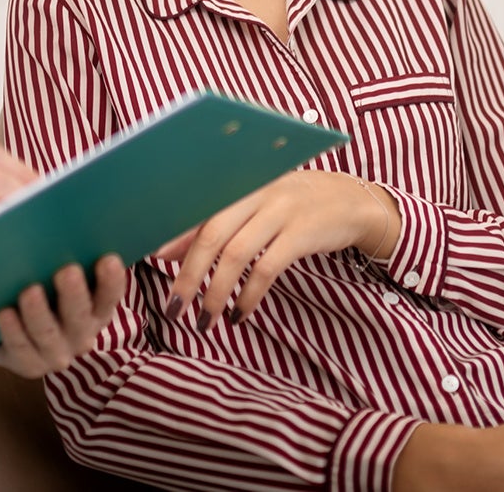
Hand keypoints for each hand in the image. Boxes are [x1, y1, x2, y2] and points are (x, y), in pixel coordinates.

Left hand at [0, 255, 129, 376]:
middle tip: (66, 270)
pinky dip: (12, 332)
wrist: (7, 324)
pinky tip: (3, 312)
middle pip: (81, 315)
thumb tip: (68, 210)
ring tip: (30, 291)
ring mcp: (54, 352)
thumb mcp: (55, 267)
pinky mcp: (26, 364)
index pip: (110, 294)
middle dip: (74, 294)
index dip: (111, 279)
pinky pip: (20, 350)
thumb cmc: (38, 281)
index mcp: (96, 307)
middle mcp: (81, 333)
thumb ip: (69, 250)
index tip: (107, 257)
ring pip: (49, 334)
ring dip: (39, 313)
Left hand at [163, 170, 398, 327]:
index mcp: (240, 181)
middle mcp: (257, 191)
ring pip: (236, 254)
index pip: (198, 209)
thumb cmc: (294, 205)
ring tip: (204, 321)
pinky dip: (249, 296)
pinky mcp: (302, 233)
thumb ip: (213, 225)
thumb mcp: (255, 207)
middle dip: (188, 275)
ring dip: (215, 292)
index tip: (150, 261)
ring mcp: (281, 210)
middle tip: (174, 308)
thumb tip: (165, 252)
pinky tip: (239, 314)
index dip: (173, 236)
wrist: (353, 201)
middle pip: (211, 233)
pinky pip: (267, 269)